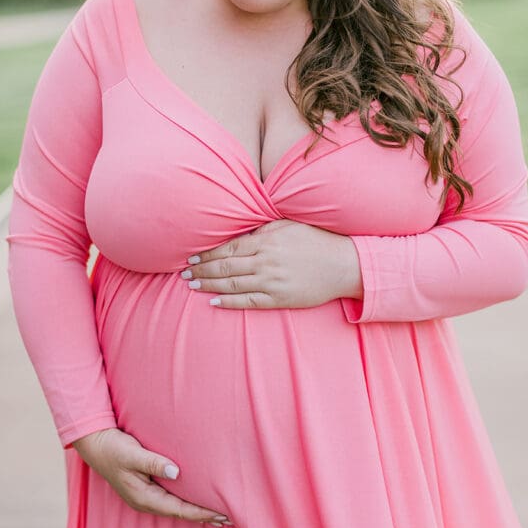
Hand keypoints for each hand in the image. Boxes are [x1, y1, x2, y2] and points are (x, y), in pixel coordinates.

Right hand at [71, 428, 232, 527]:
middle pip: (180, 513)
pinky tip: (195, 500)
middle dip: (203, 517)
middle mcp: (146, 501)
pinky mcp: (145, 487)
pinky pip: (171, 499)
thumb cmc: (113, 448)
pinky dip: (186, 502)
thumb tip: (176, 472)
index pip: (179, 510)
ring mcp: (145, 496)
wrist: (95, 443)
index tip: (222, 514)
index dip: (201, 513)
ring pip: (176, 508)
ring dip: (196, 511)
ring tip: (217, 515)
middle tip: (229, 520)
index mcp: (144, 497)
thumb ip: (153, 462)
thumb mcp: (133, 454)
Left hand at [181, 219, 362, 309]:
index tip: (191, 256)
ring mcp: (271, 282)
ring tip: (191, 284)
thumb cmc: (317, 240)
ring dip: (208, 285)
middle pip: (225, 267)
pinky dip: (228, 301)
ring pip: (231, 284)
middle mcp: (265, 261)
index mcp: (266, 241)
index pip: (228, 248)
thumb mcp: (289, 225)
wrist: (345, 265)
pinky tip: (213, 301)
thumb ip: (263, 228)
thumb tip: (241, 230)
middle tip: (183, 272)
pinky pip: (248, 301)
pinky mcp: (279, 299)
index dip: (207, 253)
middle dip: (201, 269)